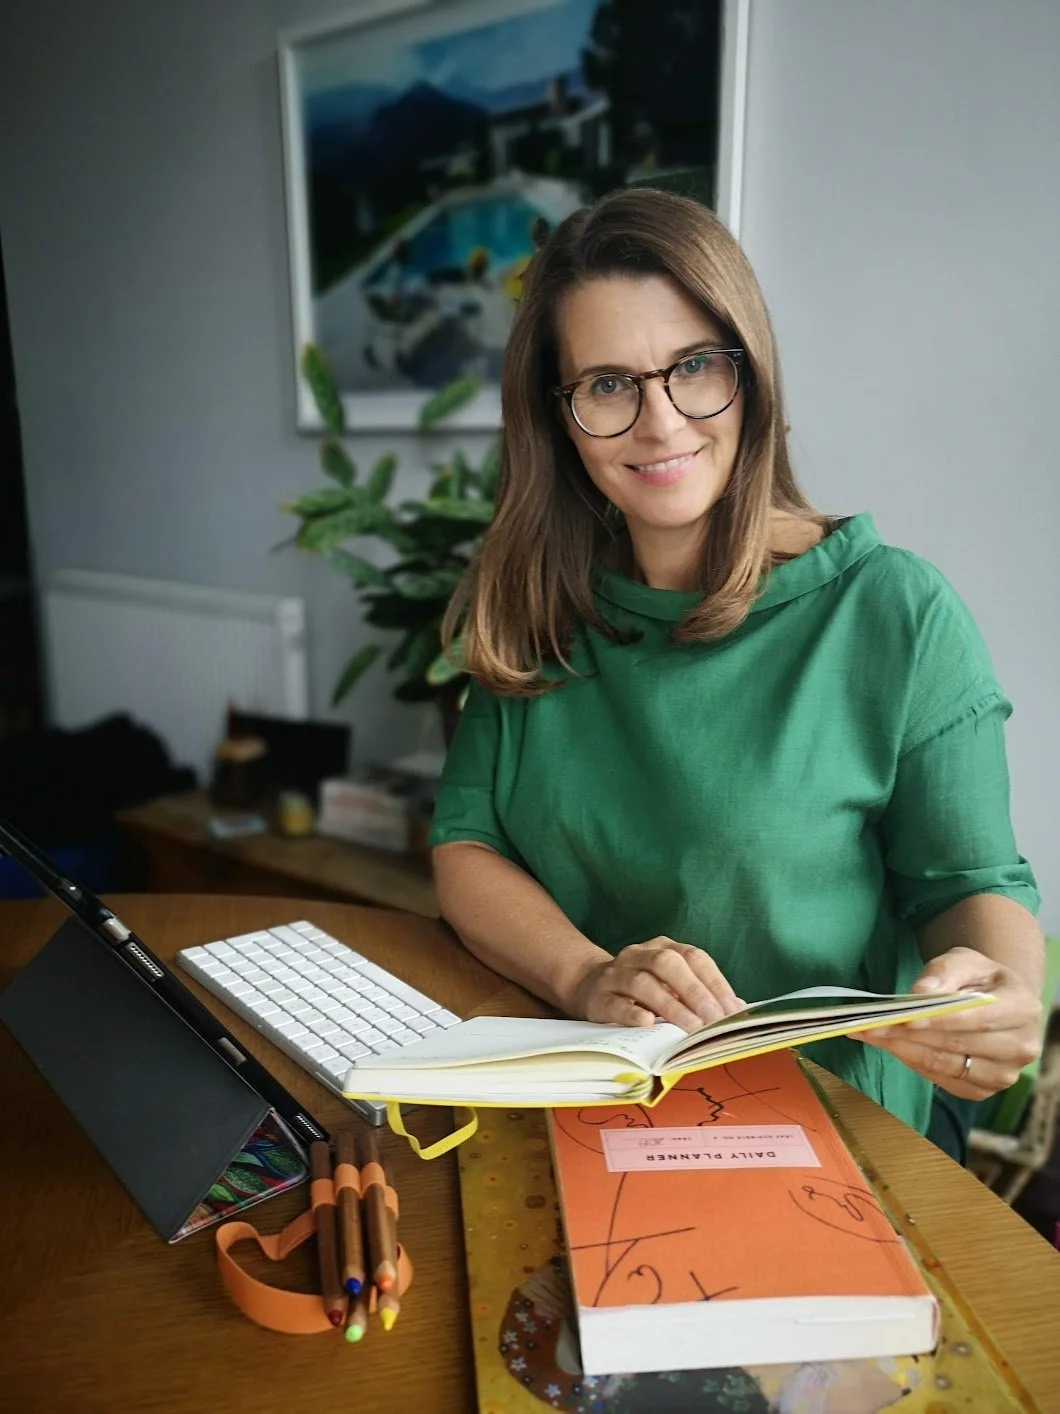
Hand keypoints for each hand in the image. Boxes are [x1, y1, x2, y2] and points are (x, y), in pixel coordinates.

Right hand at [569, 936, 744, 1030]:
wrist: (589, 986)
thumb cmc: (641, 990)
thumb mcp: (670, 984)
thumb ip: (700, 992)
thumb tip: (738, 1008)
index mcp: (662, 947)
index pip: (694, 957)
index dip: (715, 982)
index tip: (733, 1009)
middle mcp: (639, 955)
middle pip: (668, 964)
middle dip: (695, 992)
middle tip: (713, 1019)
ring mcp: (616, 974)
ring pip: (643, 983)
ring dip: (670, 1006)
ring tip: (691, 1027)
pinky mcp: (598, 996)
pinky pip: (615, 1002)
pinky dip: (632, 1013)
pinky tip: (649, 1023)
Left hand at [859, 946, 1041, 1099]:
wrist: (994, 1003)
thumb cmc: (978, 979)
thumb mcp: (964, 960)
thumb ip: (944, 971)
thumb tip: (921, 992)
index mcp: (1024, 1008)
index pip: (978, 1017)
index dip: (940, 1019)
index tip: (905, 1017)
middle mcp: (1021, 1047)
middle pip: (958, 1044)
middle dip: (911, 1034)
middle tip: (870, 1024)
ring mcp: (1004, 1074)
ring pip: (947, 1065)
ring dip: (904, 1050)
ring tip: (870, 1034)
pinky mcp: (983, 1091)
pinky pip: (942, 1080)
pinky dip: (913, 1063)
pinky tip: (891, 1047)